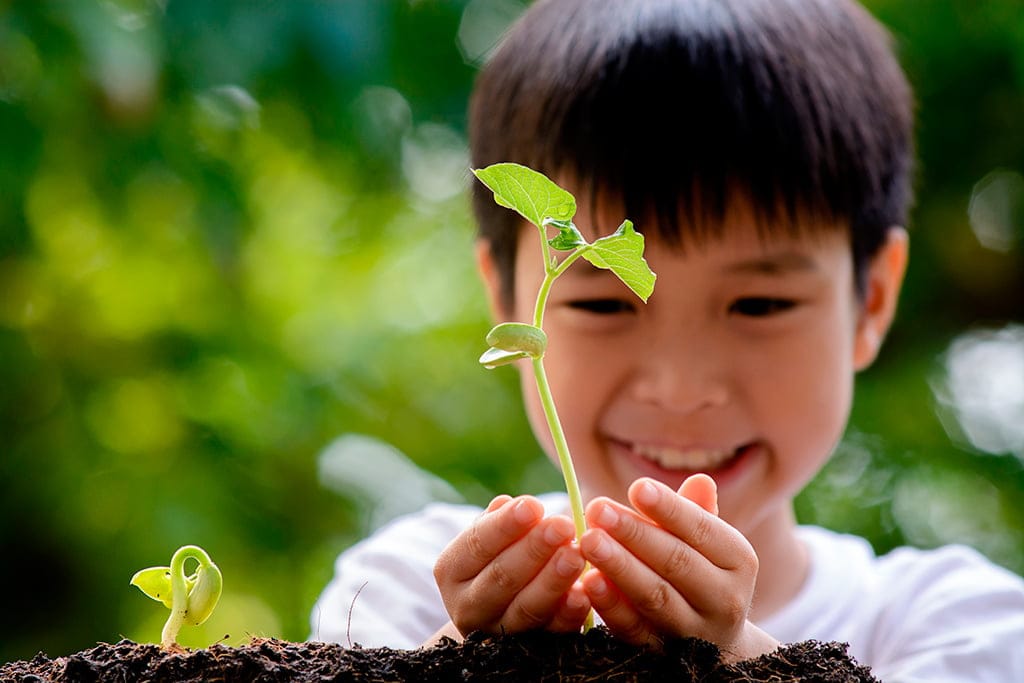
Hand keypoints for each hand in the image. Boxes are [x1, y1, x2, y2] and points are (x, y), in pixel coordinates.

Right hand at [433, 495, 590, 638]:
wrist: (502, 610)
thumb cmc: (499, 557)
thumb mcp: (491, 538)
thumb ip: (499, 521)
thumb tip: (506, 503)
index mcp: (452, 570)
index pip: (477, 543)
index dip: (505, 525)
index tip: (533, 505)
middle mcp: (468, 605)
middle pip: (501, 577)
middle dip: (534, 549)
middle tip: (562, 526)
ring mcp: (498, 633)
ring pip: (526, 608)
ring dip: (553, 580)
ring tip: (576, 555)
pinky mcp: (531, 651)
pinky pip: (552, 633)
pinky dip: (568, 614)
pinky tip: (584, 594)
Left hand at [579, 475, 777, 660]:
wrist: (714, 643)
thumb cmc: (702, 571)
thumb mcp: (707, 542)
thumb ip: (695, 512)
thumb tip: (700, 480)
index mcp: (739, 560)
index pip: (702, 529)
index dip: (669, 508)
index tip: (636, 487)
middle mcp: (724, 598)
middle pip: (677, 562)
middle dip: (634, 534)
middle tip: (597, 508)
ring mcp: (695, 631)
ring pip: (655, 597)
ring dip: (619, 567)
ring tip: (588, 541)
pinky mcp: (663, 654)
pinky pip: (635, 630)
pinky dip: (611, 607)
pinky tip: (588, 583)